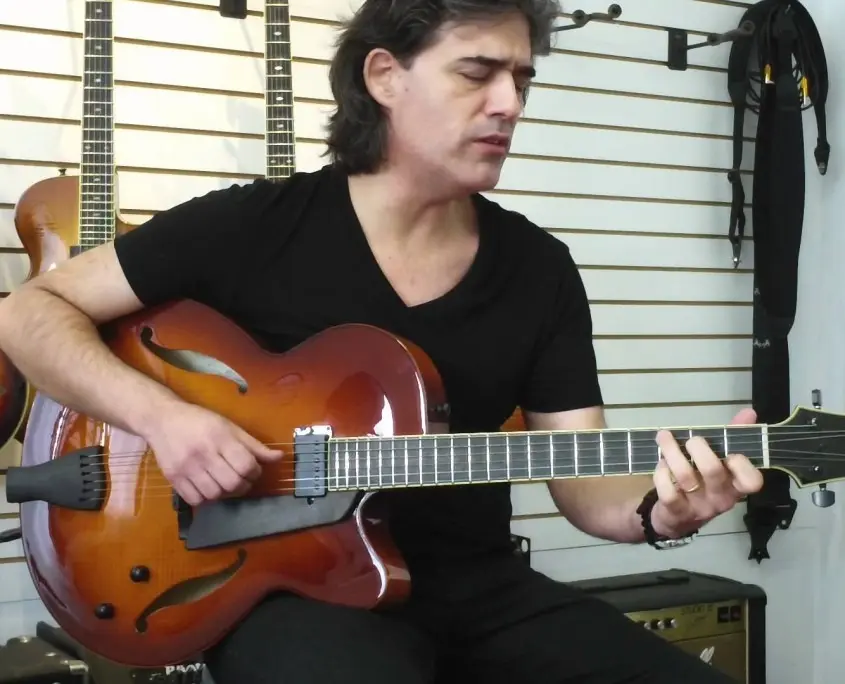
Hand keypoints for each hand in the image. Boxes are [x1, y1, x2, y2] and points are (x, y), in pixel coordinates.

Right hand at [142, 402, 282, 505]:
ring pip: (215, 495)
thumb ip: (254, 445)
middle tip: (242, 480)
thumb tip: (279, 458)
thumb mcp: (230, 427)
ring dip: (225, 493)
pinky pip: (195, 500)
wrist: (162, 419)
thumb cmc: (200, 421)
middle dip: (243, 486)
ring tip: (225, 483)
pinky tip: (208, 487)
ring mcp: (186, 468)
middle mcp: (203, 454)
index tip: (253, 470)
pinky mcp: (173, 478)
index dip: (255, 472)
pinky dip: (206, 499)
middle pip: (232, 484)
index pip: (246, 465)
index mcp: (220, 437)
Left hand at [650, 407, 763, 537]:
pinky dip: (661, 472)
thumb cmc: (703, 484)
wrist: (677, 519)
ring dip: (672, 452)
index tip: (730, 452)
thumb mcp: (720, 464)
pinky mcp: (675, 511)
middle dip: (699, 448)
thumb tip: (749, 412)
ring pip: (685, 476)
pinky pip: (667, 491)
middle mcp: (720, 499)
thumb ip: (732, 438)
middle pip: (713, 470)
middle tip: (691, 440)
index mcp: (735, 486)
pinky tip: (661, 464)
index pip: (752, 481)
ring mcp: (697, 507)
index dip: (742, 464)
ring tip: (664, 438)